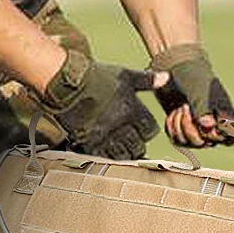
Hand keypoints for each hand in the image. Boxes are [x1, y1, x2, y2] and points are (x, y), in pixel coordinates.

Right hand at [39, 49, 161, 158]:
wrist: (67, 83)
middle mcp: (121, 126)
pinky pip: (103, 157)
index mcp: (133, 110)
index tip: (143, 128)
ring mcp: (105, 136)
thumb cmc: (96, 77)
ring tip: (121, 147)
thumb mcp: (125, 75)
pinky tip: (106, 150)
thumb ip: (146, 80)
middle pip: (138, 146)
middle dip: (137, 144)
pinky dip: (107, 156)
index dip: (148, 130)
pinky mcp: (89, 142)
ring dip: (123, 152)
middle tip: (132, 140)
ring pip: (122, 155)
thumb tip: (166, 77)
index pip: (150, 130)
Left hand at [150, 43, 233, 147]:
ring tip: (180, 107)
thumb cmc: (192, 74)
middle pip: (206, 143)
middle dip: (192, 128)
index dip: (217, 136)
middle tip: (186, 107)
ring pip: (191, 143)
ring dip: (181, 126)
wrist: (173, 68)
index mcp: (224, 115)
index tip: (204, 121)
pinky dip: (173, 128)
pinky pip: (178, 140)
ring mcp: (197, 128)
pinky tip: (173, 112)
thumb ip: (203, 108)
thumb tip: (209, 126)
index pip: (229, 138)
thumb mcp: (198, 90)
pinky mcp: (182, 129)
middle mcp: (212, 124)